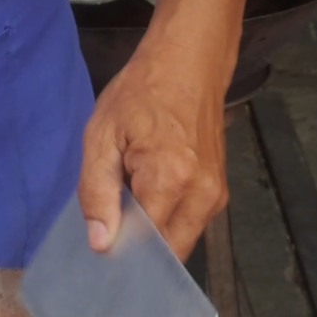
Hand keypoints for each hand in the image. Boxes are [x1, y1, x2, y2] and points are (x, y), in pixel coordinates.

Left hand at [76, 37, 227, 260]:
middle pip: (169, 253)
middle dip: (139, 251)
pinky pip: (188, 222)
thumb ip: (97, 191)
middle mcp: (201, 196)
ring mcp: (216, 195)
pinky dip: (166, 220)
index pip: (146, 247)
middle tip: (107, 233)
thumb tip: (101, 244)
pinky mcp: (218, 190)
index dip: (121, 254)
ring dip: (152, 234)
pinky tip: (143, 199)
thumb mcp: (102, 135)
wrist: (189, 62)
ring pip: (180, 240)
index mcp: (170, 181)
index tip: (97, 254)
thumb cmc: (140, 92)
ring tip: (124, 210)